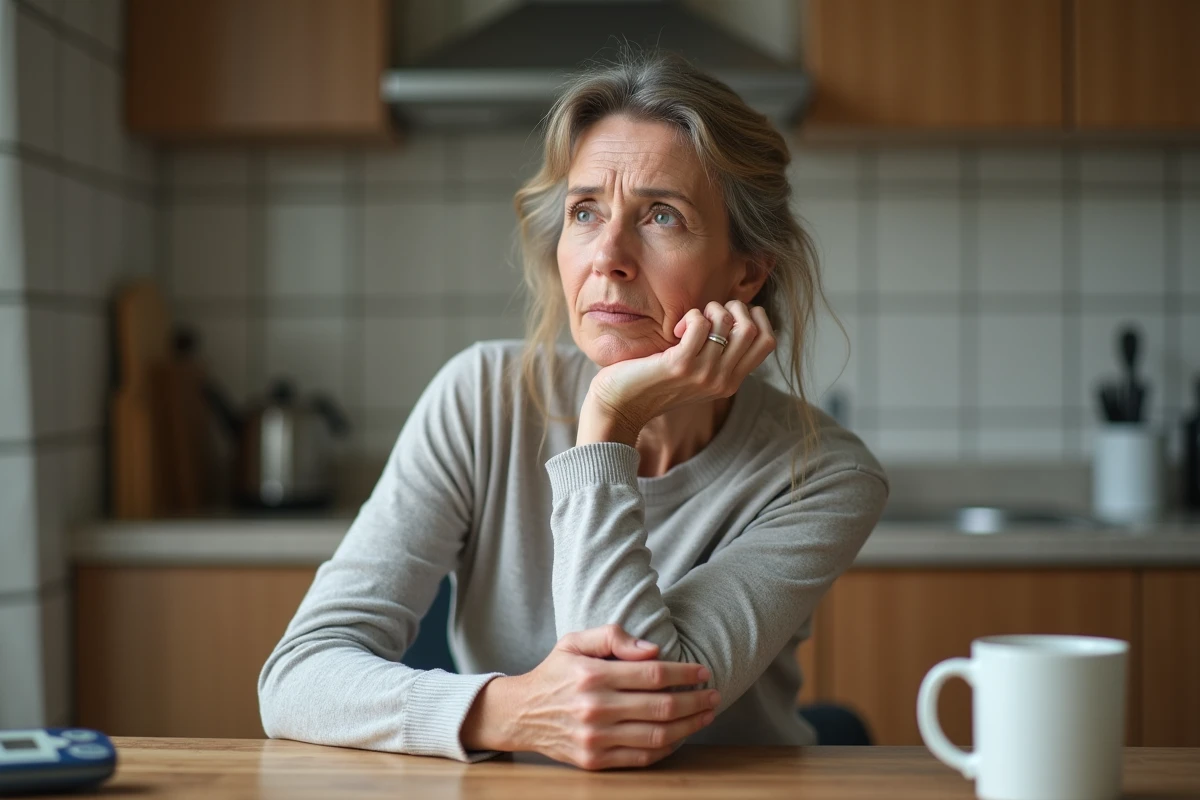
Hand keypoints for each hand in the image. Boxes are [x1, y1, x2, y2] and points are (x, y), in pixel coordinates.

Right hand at [460, 624, 719, 769]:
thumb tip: (652, 649)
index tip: (703, 672)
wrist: (520, 713)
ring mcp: (595, 738)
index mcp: (593, 675)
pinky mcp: (594, 761)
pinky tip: (679, 736)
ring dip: (688, 726)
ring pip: (657, 736)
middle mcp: (595, 708)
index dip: (684, 673)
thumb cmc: (554, 673)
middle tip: (713, 695)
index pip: (652, 674)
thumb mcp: (575, 641)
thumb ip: (612, 636)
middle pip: (661, 707)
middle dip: (694, 701)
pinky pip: (641, 758)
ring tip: (704, 715)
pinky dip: (667, 748)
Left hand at [579, 301, 776, 445]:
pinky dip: (690, 316)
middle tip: (708, 314)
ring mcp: (703, 374)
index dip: (756, 317)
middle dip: (732, 307)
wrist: (621, 405)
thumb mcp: (697, 372)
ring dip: (707, 310)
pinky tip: (676, 330)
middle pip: (752, 329)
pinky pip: (700, 324)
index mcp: (731, 382)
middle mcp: (723, 380)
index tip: (731, 315)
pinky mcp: (680, 365)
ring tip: (689, 322)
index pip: (768, 341)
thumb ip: (718, 353)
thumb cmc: (654, 381)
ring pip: (725, 322)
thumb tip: (734, 314)